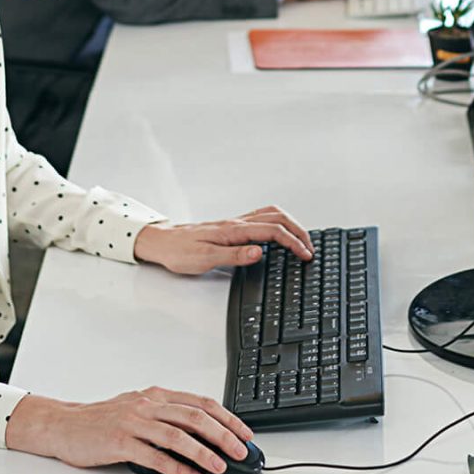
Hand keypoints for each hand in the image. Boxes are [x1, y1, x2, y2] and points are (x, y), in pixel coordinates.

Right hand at [5, 388, 256, 473]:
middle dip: (223, 435)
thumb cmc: (102, 419)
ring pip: (177, 435)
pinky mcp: (120, 442)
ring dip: (203, 453)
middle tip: (240, 451)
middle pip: (195, 417)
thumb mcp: (139, 408)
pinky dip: (176, 467)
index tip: (244, 433)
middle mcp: (148, 404)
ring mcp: (133, 422)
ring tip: (219, 467)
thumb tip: (203, 432)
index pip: (201, 402)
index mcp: (156, 395)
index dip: (227, 417)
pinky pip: (154, 456)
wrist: (64, 425)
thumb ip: (168, 415)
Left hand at [135, 205, 314, 272]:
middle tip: (310, 247)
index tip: (305, 254)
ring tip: (302, 239)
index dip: (293, 242)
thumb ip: (234, 255)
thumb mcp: (204, 259)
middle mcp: (237, 223)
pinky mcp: (232, 226)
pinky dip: (279, 222)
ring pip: (272, 214)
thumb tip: (259, 251)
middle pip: (278, 218)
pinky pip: (262, 217)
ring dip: (291, 224)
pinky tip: (280, 233)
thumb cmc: (179, 252)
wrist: (162, 242)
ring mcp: (235, 223)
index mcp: (234, 230)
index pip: (273, 231)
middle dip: (299, 231)